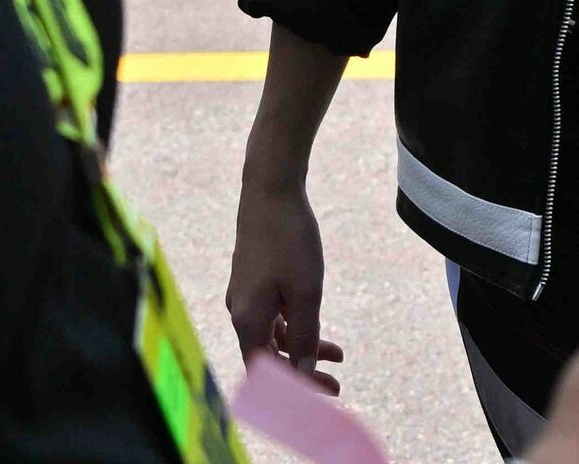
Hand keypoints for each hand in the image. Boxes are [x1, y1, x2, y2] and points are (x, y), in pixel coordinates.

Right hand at [227, 178, 342, 396]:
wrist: (270, 189)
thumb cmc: (289, 238)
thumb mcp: (305, 291)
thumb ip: (304, 335)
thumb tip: (302, 374)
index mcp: (248, 321)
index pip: (269, 374)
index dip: (297, 388)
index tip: (329, 390)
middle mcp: (240, 313)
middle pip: (269, 358)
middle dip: (303, 371)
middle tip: (336, 381)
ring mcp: (245, 295)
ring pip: (273, 336)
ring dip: (303, 347)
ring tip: (338, 353)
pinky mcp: (252, 280)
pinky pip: (272, 315)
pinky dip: (295, 324)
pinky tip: (315, 322)